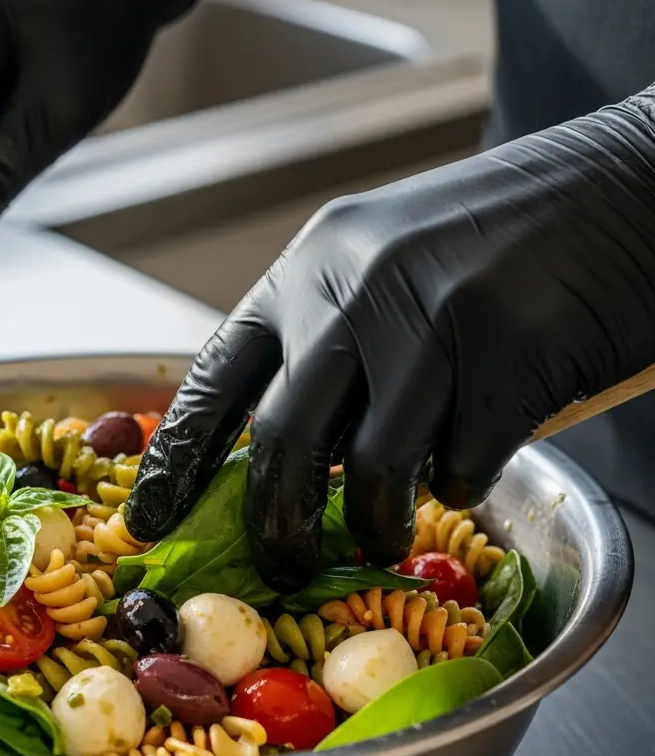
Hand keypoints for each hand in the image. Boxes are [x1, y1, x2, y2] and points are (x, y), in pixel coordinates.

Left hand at [125, 92, 654, 590]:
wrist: (630, 185)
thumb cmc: (499, 239)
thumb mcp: (383, 266)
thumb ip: (328, 347)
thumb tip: (279, 462)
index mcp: (310, 267)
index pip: (214, 376)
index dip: (175, 458)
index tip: (149, 518)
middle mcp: (356, 288)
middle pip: (280, 441)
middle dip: (273, 527)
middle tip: (282, 570)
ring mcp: (433, 320)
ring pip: (370, 470)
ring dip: (375, 525)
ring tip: (387, 536)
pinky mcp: (509, 359)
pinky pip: (461, 465)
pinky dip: (462, 482)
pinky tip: (480, 453)